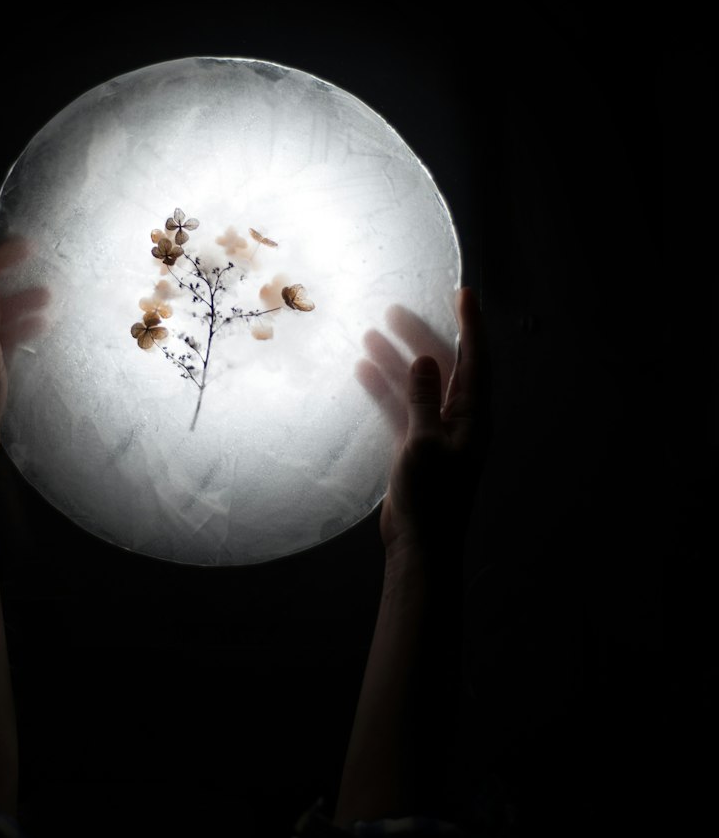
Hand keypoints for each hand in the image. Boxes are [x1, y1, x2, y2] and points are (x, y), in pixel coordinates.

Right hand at [363, 288, 488, 561]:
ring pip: (416, 384)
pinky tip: (362, 370)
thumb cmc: (431, 497)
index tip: (461, 292)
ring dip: (395, 360)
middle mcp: (459, 418)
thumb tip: (427, 360)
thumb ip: (425, 400)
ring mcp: (435, 431)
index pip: (476, 359)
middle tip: (394, 309)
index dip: (470, 324)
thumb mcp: (426, 444)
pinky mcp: (414, 446)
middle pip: (442, 366)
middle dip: (420, 336)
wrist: (420, 544)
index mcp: (474, 416)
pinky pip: (399, 407)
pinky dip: (383, 388)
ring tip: (369, 332)